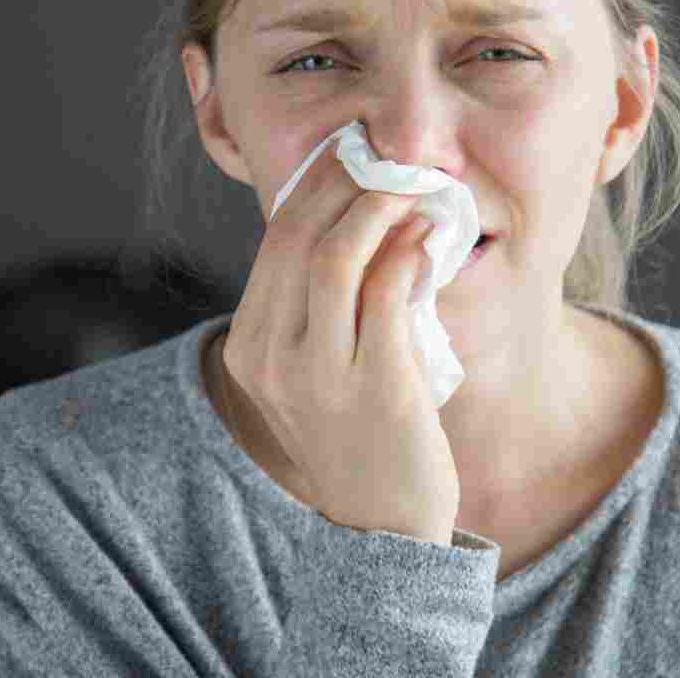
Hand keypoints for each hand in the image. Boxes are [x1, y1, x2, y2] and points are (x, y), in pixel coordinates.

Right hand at [221, 139, 459, 543]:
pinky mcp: (376, 387)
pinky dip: (410, 253)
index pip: (276, 239)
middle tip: (389, 155)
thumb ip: (321, 300)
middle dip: (348, 181)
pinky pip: (389, 295)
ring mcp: (319, 376)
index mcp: (250, 345)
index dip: (317, 184)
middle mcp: (271, 357)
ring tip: (415, 186)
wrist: (382, 526)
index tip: (353, 152)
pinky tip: (429, 237)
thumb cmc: (356, 430)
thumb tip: (362, 211)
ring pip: (338, 258)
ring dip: (381, 208)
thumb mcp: (315, 365)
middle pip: (299, 236)